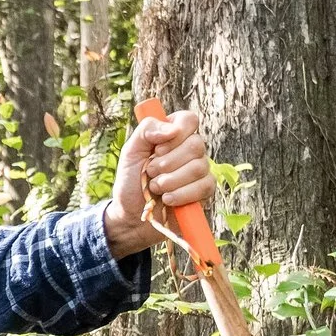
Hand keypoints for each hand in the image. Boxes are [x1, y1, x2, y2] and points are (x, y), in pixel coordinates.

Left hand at [104, 109, 214, 256]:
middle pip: (196, 144)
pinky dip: (181, 194)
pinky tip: (167, 199)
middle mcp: (190, 150)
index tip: (158, 149)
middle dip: (168, 163)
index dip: (177, 133)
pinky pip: (204, 186)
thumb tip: (173, 128)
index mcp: (173, 135)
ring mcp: (200, 170)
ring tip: (155, 188)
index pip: (189, 120)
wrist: (132, 216)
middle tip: (151, 173)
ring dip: (171, 181)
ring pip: (199, 167)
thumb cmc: (131, 182)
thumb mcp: (130, 151)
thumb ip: (147, 131)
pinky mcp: (204, 191)